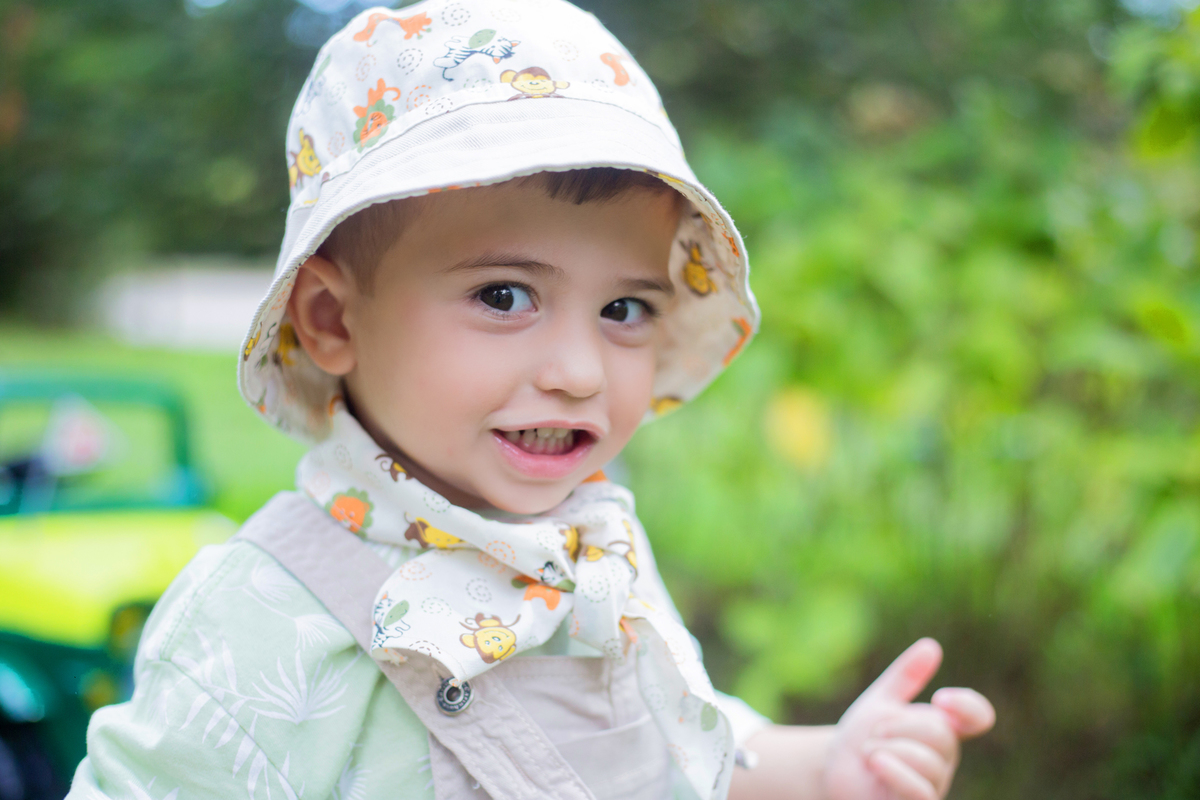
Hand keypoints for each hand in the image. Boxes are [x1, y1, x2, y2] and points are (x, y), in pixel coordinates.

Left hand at [823, 638, 994, 799]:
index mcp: (942, 730)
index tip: (941, 698)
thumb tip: (932, 645)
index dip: (969, 706)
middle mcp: (943, 760)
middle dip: (899, 726)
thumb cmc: (861, 737)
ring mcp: (932, 786)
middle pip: (941, 735)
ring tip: (868, 754)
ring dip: (886, 749)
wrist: (832, 770)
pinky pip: (920, 793)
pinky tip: (875, 761)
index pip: (978, 717)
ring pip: (928, 762)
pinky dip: (895, 771)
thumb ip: (905, 676)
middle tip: (874, 733)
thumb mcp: (880, 701)